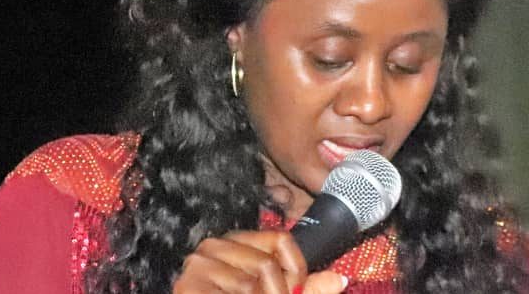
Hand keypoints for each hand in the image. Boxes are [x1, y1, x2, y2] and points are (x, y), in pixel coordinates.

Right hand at [173, 230, 346, 293]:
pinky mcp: (188, 285)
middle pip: (268, 265)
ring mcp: (197, 265)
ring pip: (253, 283)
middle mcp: (213, 245)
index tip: (296, 291)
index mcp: (234, 243)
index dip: (297, 270)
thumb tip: (340, 280)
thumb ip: (302, 290)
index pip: (281, 240)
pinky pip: (239, 293)